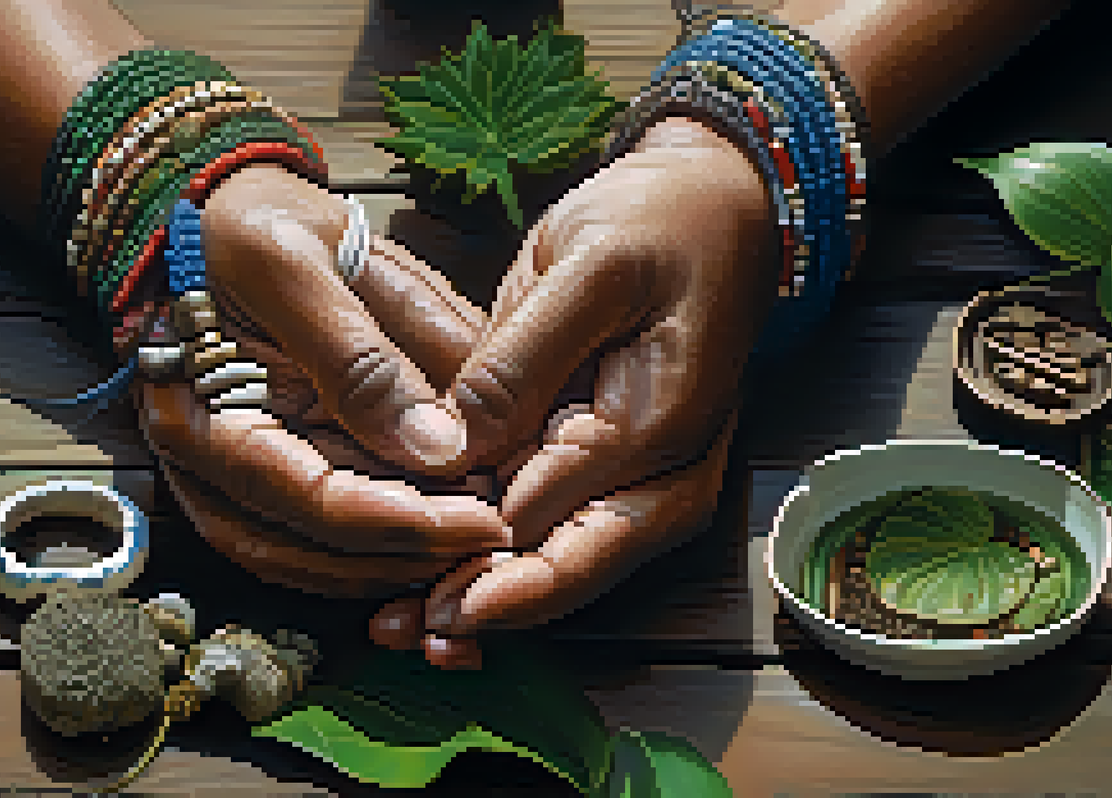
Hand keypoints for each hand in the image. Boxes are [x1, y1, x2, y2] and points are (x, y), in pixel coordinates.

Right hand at [137, 163, 510, 597]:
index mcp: (201, 412)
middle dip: (413, 554)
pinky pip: (306, 543)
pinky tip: (435, 536)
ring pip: (309, 562)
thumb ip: (367, 358)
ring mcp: (219, 480)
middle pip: (311, 548)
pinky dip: (371, 552)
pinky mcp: (251, 479)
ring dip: (396, 565)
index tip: (488, 519)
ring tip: (476, 541)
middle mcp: (200, 466)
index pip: (312, 498)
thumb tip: (443, 447)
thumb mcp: (306, 265)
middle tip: (499, 538)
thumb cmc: (250, 228)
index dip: (408, 521)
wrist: (207, 218)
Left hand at [368, 118, 780, 667]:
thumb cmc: (660, 224)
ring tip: (400, 627)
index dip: (484, 560)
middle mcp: (663, 474)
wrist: (715, 205)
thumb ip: (519, 363)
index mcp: (657, 428)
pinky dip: (502, 562)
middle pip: (570, 567)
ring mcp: (644, 477)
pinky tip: (438, 586)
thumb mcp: (587, 270)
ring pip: (564, 562)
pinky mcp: (611, 462)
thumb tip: (451, 448)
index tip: (415, 584)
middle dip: (483, 604)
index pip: (562, 520)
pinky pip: (559, 528)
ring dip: (487, 598)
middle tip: (396, 629)